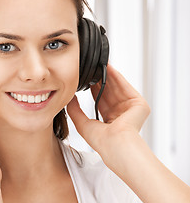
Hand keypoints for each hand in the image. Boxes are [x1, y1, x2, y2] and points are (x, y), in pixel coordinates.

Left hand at [67, 65, 189, 201]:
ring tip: (97, 64)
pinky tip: (107, 67)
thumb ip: (74, 110)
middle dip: (99, 79)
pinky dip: (116, 76)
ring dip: (107, 75)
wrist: (116, 145)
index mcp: (110, 120)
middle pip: (109, 91)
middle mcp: (121, 113)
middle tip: (90, 67)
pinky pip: (125, 86)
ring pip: (117, 86)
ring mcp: (131, 109)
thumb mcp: (82, 123)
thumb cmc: (101, 141)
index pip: (100, 99)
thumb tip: (69, 97)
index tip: (85, 78)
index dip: (93, 87)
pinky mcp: (139, 104)